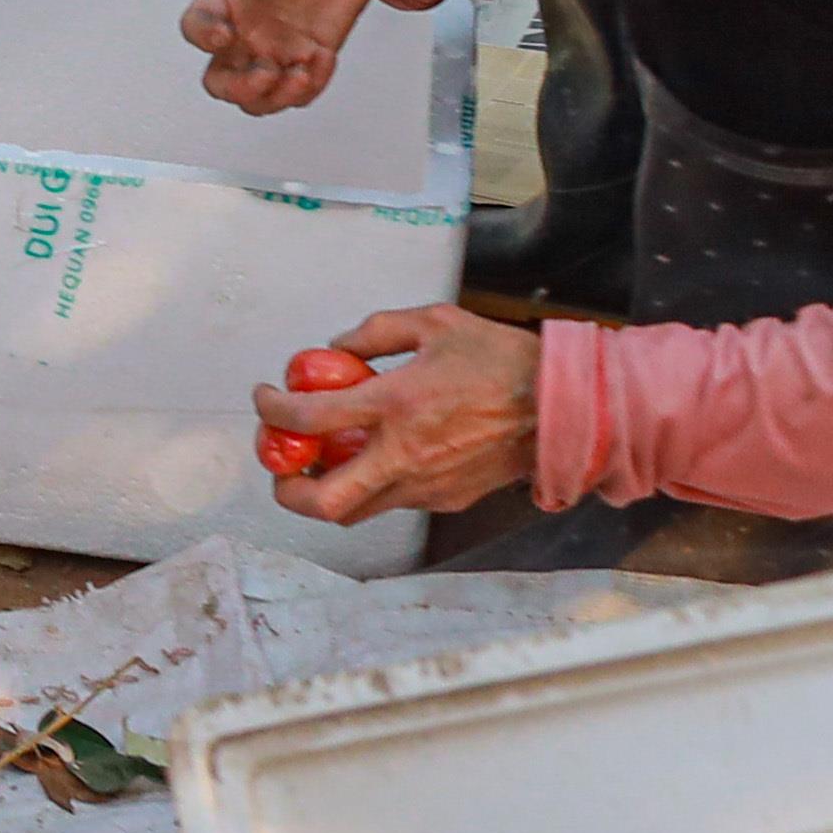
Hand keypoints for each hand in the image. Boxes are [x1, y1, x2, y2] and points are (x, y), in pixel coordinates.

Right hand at [182, 0, 414, 115]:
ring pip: (254, 97)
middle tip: (264, 75)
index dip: (203, 35)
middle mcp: (241, 31)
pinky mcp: (304, 61)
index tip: (223, 35)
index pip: (197, 25)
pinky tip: (325, 58)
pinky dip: (310, 87)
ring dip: (274, 97)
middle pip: (219, 79)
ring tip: (301, 73)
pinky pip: (297, 92)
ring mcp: (272, 50)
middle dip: (237, 88)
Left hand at [254, 304, 541, 525]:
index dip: (273, 410)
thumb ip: (375, 333)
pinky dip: (372, 485)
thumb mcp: (434, 322)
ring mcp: (426, 486)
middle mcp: (404, 456)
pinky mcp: (446, 500)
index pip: (309, 418)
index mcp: (396, 406)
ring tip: (325, 457)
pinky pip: (394, 501)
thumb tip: (336, 351)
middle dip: (289, 489)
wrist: (564, 408)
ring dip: (329, 489)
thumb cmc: (503, 361)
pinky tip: (376, 455)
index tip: (268, 399)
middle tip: (282, 462)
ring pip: (357, 510)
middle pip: (324, 502)